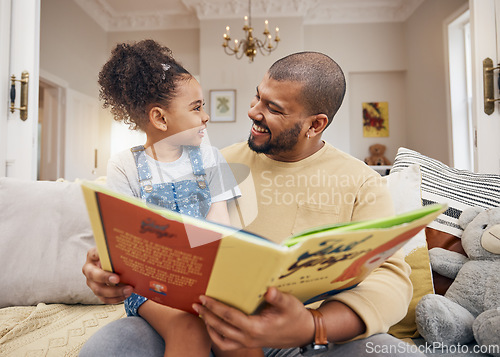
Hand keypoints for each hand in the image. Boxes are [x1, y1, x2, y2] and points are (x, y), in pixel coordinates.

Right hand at [82, 247, 132, 303]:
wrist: (114, 262)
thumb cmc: (115, 254)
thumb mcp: (115, 250)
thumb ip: (118, 251)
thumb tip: (128, 250)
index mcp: (92, 255)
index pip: (95, 255)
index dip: (103, 261)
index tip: (115, 275)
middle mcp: (89, 269)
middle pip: (94, 277)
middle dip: (107, 280)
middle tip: (121, 282)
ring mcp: (92, 281)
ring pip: (99, 290)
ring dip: (115, 293)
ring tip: (128, 291)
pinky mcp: (97, 291)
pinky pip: (104, 298)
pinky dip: (115, 298)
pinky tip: (125, 296)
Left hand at [193, 287, 313, 351]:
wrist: (303, 332)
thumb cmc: (295, 316)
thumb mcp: (290, 304)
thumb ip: (278, 298)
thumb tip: (269, 291)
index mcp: (256, 327)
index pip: (229, 316)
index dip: (215, 306)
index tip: (204, 297)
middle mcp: (249, 338)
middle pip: (221, 327)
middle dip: (206, 315)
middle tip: (195, 303)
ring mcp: (248, 342)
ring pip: (221, 338)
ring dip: (209, 326)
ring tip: (200, 313)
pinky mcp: (248, 343)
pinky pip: (227, 343)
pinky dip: (216, 335)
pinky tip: (212, 325)